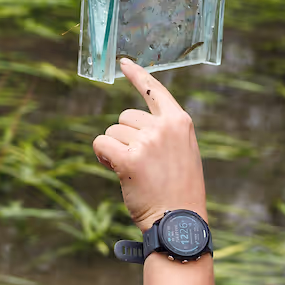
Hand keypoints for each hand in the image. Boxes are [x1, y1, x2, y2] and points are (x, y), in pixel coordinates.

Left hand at [92, 59, 209, 230]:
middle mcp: (164, 127)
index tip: (123, 62)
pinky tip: (114, 169)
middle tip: (139, 164)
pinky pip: (101, 143)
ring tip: (134, 172)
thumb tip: (129, 125)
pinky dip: (102, 155)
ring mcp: (147, 141)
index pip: (155, 90)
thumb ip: (163, 134)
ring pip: (112, 132)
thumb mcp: (182, 153)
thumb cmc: (179, 192)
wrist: (178, 222)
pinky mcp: (129, 159)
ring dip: (114, 150)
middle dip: (124, 137)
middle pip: (125, 116)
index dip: (137, 76)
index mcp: (180, 122)